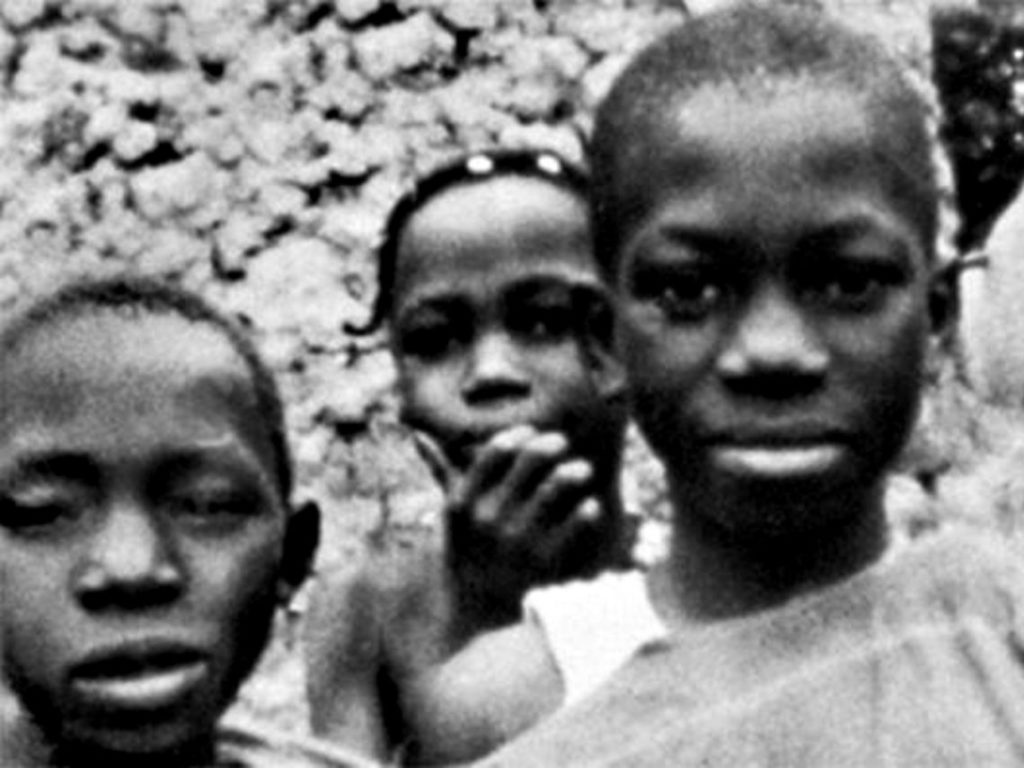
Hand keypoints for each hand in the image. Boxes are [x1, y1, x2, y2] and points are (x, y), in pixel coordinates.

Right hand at [414, 425, 601, 625]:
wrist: (473, 609)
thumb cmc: (464, 550)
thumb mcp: (450, 513)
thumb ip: (440, 471)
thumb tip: (420, 434)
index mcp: (464, 501)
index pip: (495, 451)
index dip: (518, 435)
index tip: (530, 432)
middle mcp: (487, 518)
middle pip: (529, 460)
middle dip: (550, 444)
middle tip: (562, 441)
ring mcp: (515, 539)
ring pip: (554, 487)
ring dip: (573, 471)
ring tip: (583, 468)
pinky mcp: (541, 562)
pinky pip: (571, 527)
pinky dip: (585, 512)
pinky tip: (591, 504)